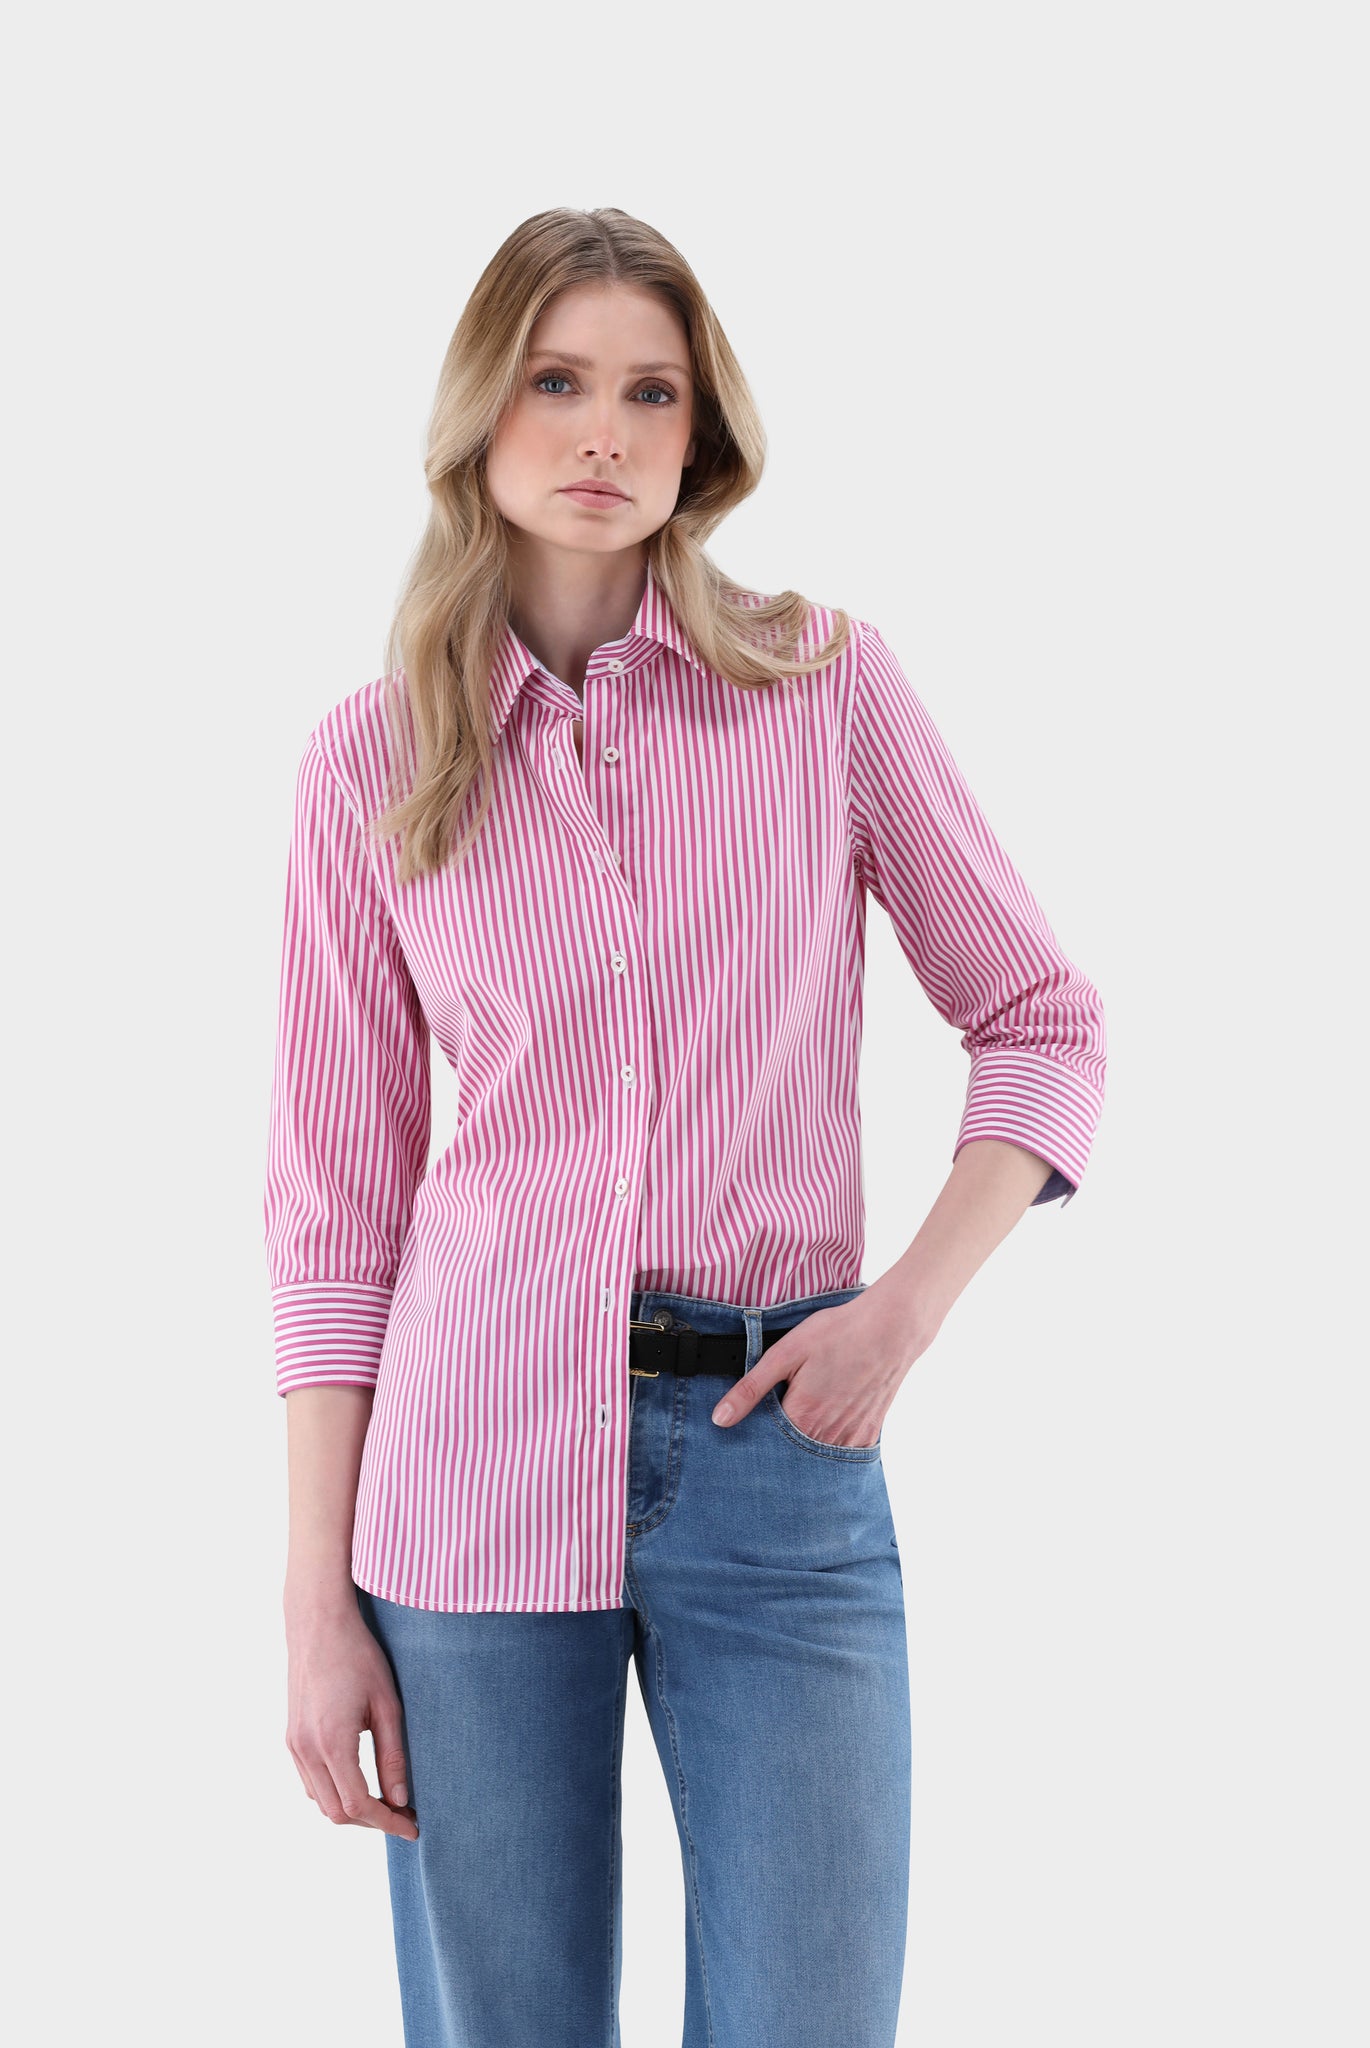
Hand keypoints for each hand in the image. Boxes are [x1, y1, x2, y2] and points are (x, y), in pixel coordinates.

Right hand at [285, 1598, 419, 1841]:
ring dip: (351, 1809)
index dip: (387, 1822)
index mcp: (332, 1742)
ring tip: (385, 1801)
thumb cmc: (358, 1656)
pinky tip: (358, 1781)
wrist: (318, 1624)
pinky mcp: (291, 1737)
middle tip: (403, 1814)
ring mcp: (294, 1744)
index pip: (358, 1804)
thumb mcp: (387, 1704)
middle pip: (336, 1812)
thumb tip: (401, 1798)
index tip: (413, 1826)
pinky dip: (332, 1792)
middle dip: (371, 1821)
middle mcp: (306, 1749)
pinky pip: (309, 1782)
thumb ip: (393, 1755)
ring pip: (320, 1801)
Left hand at [709, 1280, 938, 1445]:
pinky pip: (843, 1454)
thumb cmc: (838, 1334)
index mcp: (802, 1417)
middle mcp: (827, 1436)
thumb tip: (720, 1418)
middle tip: (777, 1426)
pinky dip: (829, 1447)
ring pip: (817, 1458)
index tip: (747, 1434)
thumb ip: (751, 1389)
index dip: (754, 1440)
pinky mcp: (869, 1434)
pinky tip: (824, 1428)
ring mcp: (851, 1438)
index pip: (766, 1446)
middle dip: (779, 1450)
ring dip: (804, 1451)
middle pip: (792, 1456)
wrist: (891, 1328)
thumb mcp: (785, 1353)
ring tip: (801, 1424)